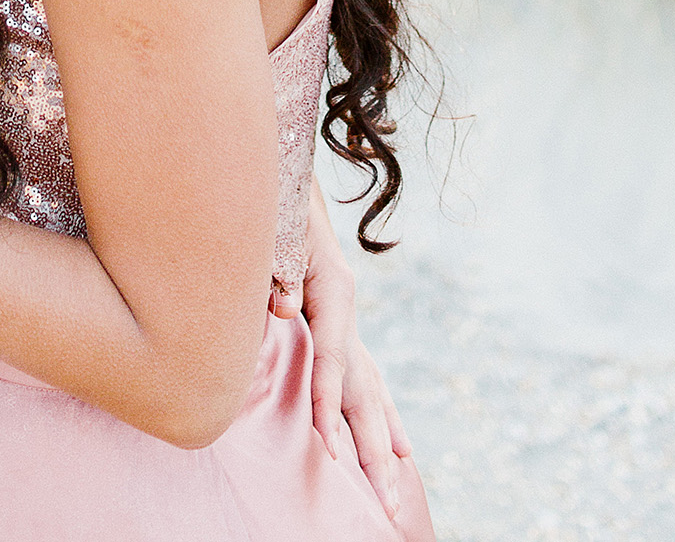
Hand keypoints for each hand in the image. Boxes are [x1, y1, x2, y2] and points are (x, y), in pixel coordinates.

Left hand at [295, 188, 413, 524]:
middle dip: (372, 448)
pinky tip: (400, 447)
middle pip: (362, 389)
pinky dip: (381, 416)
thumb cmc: (274, 203)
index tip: (329, 451)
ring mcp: (344, 320)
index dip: (328, 405)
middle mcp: (345, 311)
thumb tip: (283, 310)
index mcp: (334, 291)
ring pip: (369, 391)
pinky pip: (363, 380)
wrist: (282, 172)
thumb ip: (280, 269)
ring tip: (394, 490)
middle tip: (383, 502)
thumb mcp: (278, 227)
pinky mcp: (336, 324)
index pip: (333, 361)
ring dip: (381, 442)